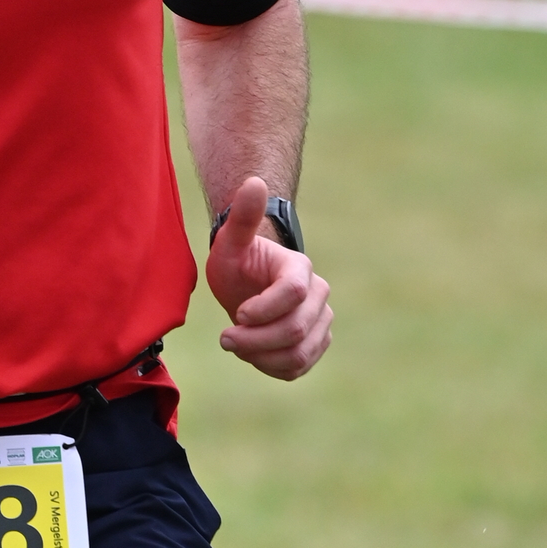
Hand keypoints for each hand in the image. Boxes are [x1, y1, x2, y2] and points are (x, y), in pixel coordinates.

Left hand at [205, 176, 330, 380]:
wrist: (246, 285)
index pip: (292, 293)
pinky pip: (299, 367)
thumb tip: (254, 181)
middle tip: (225, 338)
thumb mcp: (231, 241)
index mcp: (300, 269)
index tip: (237, 314)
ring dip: (262, 356)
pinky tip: (252, 354)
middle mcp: (318, 295)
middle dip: (256, 339)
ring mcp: (321, 321)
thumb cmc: (237, 262)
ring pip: (299, 352)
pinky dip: (271, 367)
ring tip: (236, 345)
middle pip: (297, 329)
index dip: (263, 308)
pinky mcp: (316, 344)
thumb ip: (243, 216)